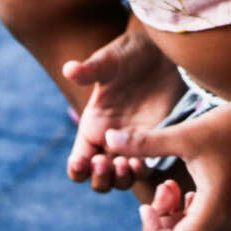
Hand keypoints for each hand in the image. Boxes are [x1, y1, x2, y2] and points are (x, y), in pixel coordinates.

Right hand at [63, 27, 185, 193]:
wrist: (162, 51)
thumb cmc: (130, 52)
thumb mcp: (108, 61)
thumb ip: (90, 69)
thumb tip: (68, 68)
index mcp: (93, 126)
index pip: (78, 161)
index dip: (77, 169)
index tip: (84, 163)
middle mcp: (110, 140)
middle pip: (99, 178)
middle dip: (100, 178)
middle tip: (107, 163)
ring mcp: (134, 143)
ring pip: (122, 180)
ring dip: (121, 180)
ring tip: (127, 164)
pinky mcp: (156, 141)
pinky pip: (147, 168)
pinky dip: (143, 172)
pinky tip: (144, 161)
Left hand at [106, 103, 230, 230]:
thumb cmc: (226, 127)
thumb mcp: (182, 135)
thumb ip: (145, 143)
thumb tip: (108, 139)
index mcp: (214, 210)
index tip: (144, 204)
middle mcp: (225, 219)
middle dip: (161, 222)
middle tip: (158, 190)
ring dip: (173, 215)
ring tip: (168, 184)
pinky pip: (202, 223)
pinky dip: (186, 211)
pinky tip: (183, 186)